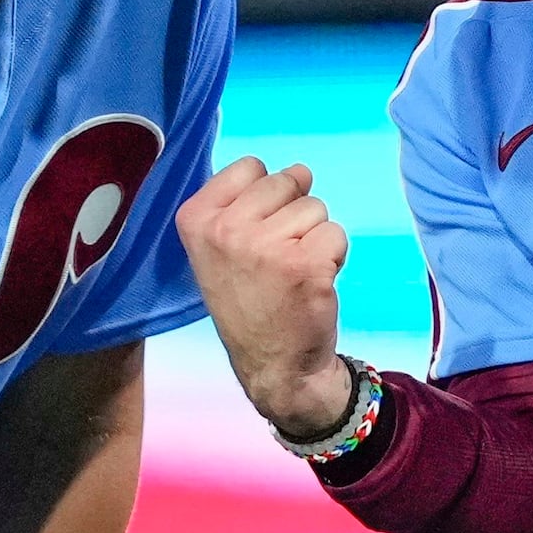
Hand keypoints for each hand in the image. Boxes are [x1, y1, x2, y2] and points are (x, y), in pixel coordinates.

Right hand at [174, 156, 354, 436]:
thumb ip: (245, 203)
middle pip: (285, 181)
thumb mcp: (219, 249)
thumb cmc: (249, 302)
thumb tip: (300, 170)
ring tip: (293, 272)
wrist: (274, 366)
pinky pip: (336, 233)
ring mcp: (266, 247)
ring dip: (313, 237)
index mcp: (196, 219)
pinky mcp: (306, 263)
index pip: (249, 166)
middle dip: (292, 214)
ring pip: (315, 207)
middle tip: (276, 259)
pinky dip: (333, 256)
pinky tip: (312, 283)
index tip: (254, 233)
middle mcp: (226, 230)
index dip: (265, 196)